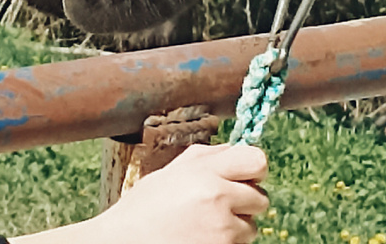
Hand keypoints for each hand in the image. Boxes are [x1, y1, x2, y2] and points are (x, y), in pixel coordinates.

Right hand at [8, 144, 267, 243]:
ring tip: (204, 225)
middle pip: (261, 197)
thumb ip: (204, 159)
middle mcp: (217, 196)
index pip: (256, 160)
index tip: (245, 176)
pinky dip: (228, 243)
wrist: (124, 242)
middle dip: (246, 203)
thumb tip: (234, 151)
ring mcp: (222, 228)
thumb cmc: (144, 209)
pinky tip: (202, 237)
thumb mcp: (170, 173)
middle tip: (222, 205)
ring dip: (237, 227)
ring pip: (252, 227)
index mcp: (202, 170)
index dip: (253, 169)